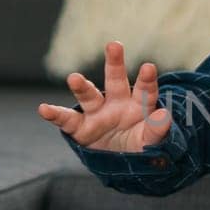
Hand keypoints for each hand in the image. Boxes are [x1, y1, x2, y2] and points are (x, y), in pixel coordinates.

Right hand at [35, 40, 172, 152]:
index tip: (149, 67)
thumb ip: (157, 130)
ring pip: (89, 95)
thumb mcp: (151, 141)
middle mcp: (116, 103)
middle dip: (115, 63)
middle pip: (115, 80)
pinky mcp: (80, 128)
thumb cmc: (139, 146)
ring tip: (74, 78)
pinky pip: (66, 120)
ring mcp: (97, 114)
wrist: (121, 164)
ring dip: (81, 86)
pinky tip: (44, 109)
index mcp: (138, 105)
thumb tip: (165, 115)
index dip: (147, 79)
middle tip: (115, 45)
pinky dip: (54, 114)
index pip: (145, 90)